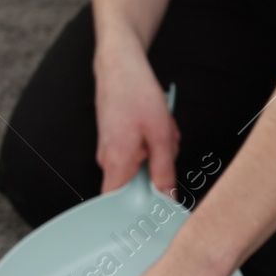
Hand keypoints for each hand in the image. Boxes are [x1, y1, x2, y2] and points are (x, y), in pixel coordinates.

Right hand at [94, 36, 179, 195]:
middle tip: (167, 144)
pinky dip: (152, 139)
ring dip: (159, 149)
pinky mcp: (115, 140)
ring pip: (142, 164)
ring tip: (161, 127)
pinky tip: (155, 123)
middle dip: (160, 167)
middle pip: (138, 183)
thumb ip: (164, 171)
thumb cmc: (137, 94)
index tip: (157, 208)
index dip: (138, 211)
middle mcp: (108, 160)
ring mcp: (110, 150)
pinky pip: (139, 150)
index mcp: (117, 163)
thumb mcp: (161, 135)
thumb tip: (167, 199)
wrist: (119, 65)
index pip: (118, 205)